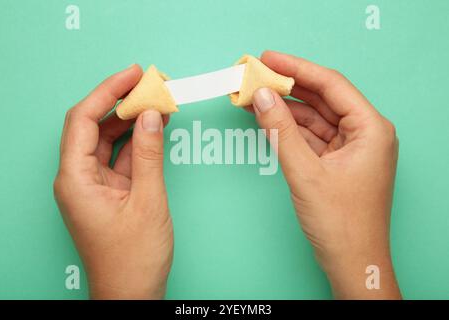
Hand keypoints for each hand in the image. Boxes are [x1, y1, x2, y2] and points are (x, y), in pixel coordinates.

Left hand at [53, 65, 172, 298]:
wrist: (131, 294)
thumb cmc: (133, 259)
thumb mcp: (147, 201)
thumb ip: (149, 154)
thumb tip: (151, 115)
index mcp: (75, 179)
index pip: (82, 120)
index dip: (106, 91)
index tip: (132, 75)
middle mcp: (77, 178)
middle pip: (92, 126)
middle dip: (119, 102)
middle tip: (148, 84)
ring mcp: (93, 185)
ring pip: (107, 140)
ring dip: (130, 121)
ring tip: (155, 101)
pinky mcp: (108, 191)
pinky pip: (120, 157)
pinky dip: (137, 142)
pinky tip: (155, 128)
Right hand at [249, 51, 400, 298]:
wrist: (351, 262)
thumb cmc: (341, 223)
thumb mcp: (305, 172)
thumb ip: (280, 131)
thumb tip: (262, 96)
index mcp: (371, 129)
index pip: (331, 85)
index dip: (298, 68)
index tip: (269, 58)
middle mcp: (365, 134)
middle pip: (323, 99)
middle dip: (289, 87)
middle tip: (259, 74)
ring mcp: (352, 148)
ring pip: (315, 118)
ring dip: (286, 108)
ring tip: (256, 96)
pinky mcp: (338, 162)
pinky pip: (312, 136)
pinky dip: (290, 129)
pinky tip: (269, 119)